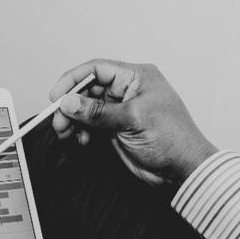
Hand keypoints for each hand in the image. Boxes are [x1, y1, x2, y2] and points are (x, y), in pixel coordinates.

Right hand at [50, 59, 218, 185]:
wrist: (183, 170)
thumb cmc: (172, 139)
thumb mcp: (132, 119)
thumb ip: (97, 111)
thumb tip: (69, 102)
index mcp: (136, 77)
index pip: (97, 69)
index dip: (73, 80)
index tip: (56, 96)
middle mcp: (127, 90)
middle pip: (87, 89)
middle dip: (70, 104)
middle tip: (59, 121)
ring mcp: (120, 110)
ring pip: (86, 109)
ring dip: (73, 120)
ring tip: (67, 133)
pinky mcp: (116, 129)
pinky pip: (90, 125)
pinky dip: (82, 131)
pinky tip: (82, 140)